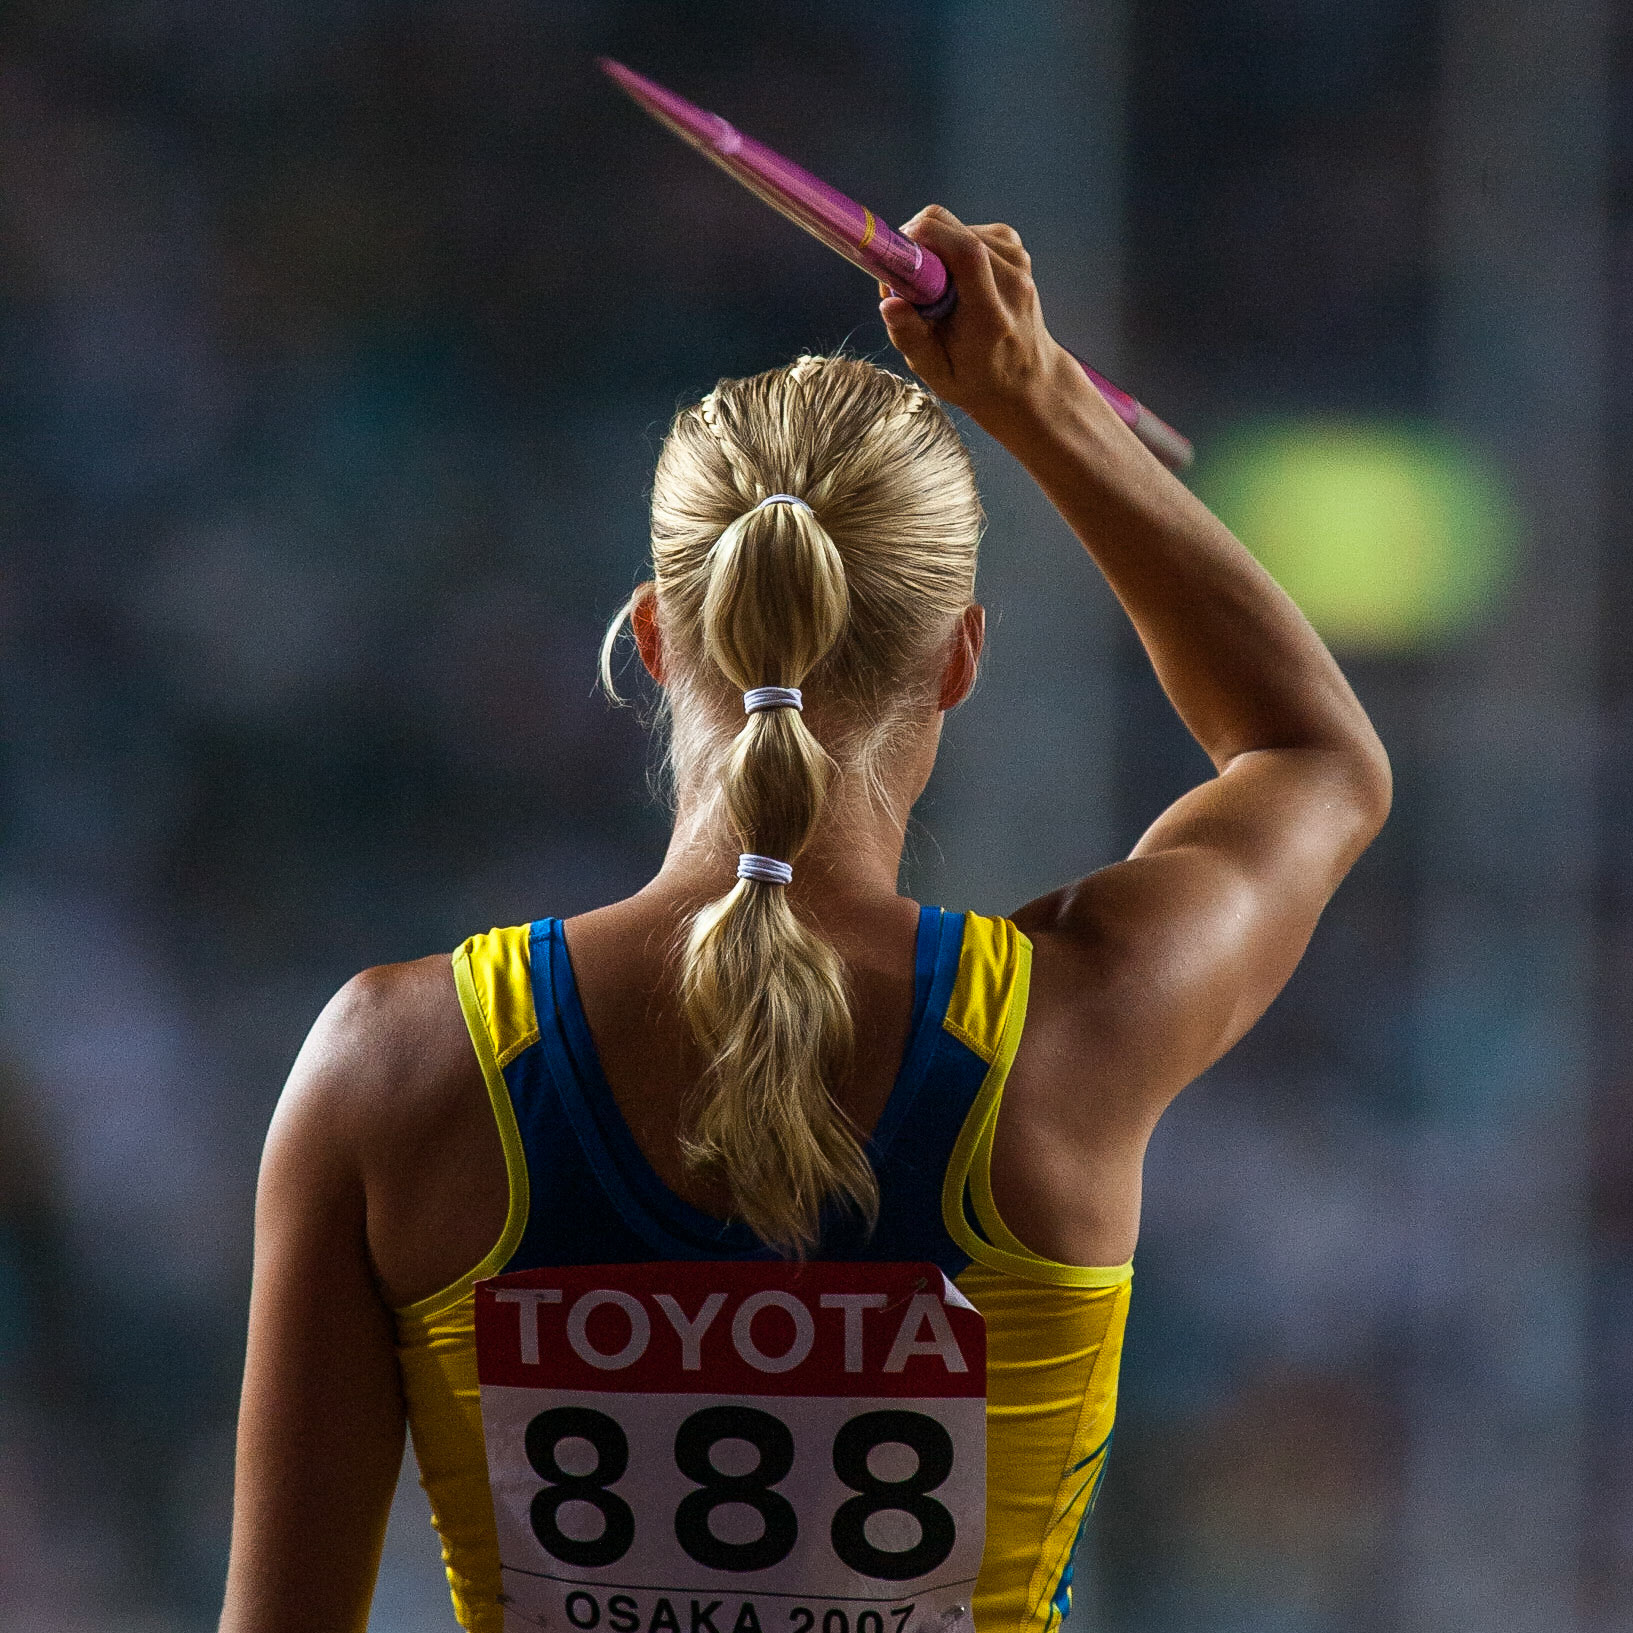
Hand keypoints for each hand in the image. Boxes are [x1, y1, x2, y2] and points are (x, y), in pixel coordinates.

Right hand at [878, 205, 1082, 437]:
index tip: (896, 254)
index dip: (926, 237)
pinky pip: (970, 230)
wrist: (1028, 379)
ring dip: (934, 247)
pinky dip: (950, 245)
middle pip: (956, 230)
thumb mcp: (938, 373)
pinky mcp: (1016, 249)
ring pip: (958, 226)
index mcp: (990, 317)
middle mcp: (1011, 282)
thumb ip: (911, 339)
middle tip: (905, 277)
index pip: (966, 253)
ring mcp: (1018, 261)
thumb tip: (888, 304)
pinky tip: (952, 277)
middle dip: (918, 242)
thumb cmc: (978, 379)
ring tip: (932, 286)